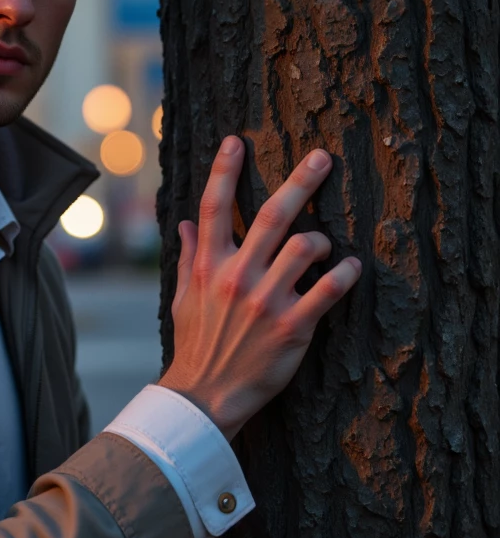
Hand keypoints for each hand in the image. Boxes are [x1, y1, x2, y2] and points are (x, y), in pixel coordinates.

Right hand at [160, 136, 360, 439]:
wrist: (204, 396)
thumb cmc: (196, 344)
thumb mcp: (184, 298)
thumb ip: (190, 257)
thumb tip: (186, 223)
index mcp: (210, 265)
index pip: (214, 207)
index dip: (223, 171)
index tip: (235, 141)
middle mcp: (237, 276)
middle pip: (271, 215)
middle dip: (300, 181)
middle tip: (322, 158)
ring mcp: (266, 300)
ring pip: (304, 247)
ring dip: (321, 239)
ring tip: (326, 245)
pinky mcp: (293, 326)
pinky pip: (327, 290)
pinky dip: (345, 274)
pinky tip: (352, 267)